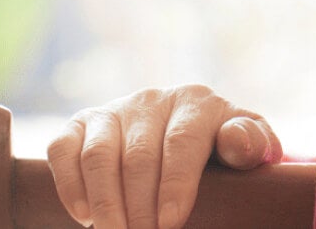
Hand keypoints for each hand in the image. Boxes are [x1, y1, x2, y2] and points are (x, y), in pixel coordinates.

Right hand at [47, 84, 281, 228]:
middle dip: (140, 204)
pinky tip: (85, 216)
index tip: (171, 224)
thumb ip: (252, 143)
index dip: (176, 184)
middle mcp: (153, 99)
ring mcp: (114, 110)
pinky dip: (70, 185)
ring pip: (99, 154)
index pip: (182, 140)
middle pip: (139, 154)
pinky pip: (63, 149)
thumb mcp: (246, 146)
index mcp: (197, 102)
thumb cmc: (220, 152)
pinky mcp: (81, 124)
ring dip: (104, 202)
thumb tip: (237, 142)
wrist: (189, 137)